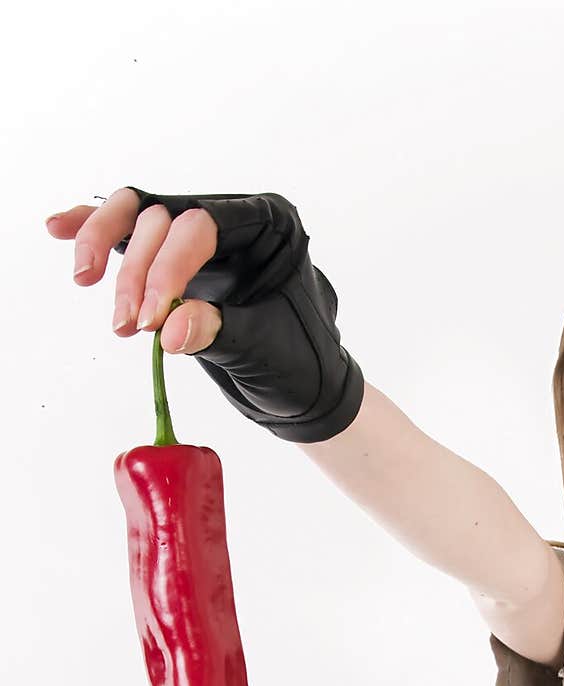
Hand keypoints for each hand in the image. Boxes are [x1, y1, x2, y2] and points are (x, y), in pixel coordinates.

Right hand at [45, 185, 363, 442]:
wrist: (303, 389)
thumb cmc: (300, 364)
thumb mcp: (265, 350)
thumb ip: (219, 332)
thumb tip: (169, 329)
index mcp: (269, 225)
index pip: (201, 226)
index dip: (167, 268)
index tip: (153, 318)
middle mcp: (232, 218)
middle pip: (161, 219)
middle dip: (137, 274)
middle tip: (129, 326)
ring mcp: (200, 236)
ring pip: (137, 218)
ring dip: (107, 255)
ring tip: (110, 311)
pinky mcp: (175, 259)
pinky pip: (130, 234)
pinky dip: (94, 232)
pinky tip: (60, 229)